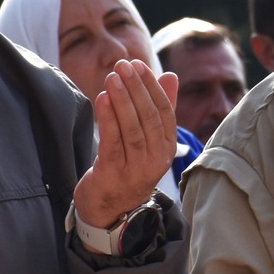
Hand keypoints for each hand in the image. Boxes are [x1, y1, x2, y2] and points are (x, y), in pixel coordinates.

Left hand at [73, 60, 181, 228]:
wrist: (110, 208)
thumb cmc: (129, 166)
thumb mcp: (148, 139)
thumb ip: (160, 108)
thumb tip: (170, 75)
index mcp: (167, 148)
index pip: (164, 112)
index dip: (152, 86)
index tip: (138, 65)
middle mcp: (156, 159)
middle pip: (149, 118)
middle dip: (136, 88)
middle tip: (123, 65)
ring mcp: (136, 169)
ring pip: (133, 129)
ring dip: (122, 100)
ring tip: (112, 77)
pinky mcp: (114, 175)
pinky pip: (113, 143)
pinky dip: (108, 119)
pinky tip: (102, 99)